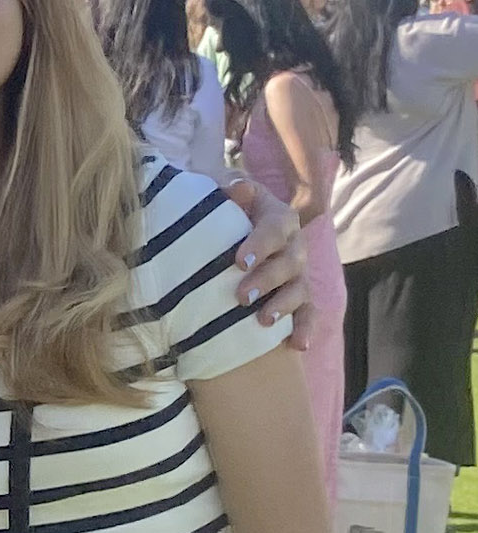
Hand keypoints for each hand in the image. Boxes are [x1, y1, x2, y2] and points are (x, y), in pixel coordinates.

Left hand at [223, 176, 315, 351]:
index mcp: (277, 217)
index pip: (274, 228)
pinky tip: (297, 345)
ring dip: (282, 306)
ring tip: (262, 321)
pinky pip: (309, 313)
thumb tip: (234, 188)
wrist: (235, 233)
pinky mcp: (300, 297)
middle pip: (289, 262)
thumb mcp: (225, 198)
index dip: (259, 244)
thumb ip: (230, 190)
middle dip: (266, 280)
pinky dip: (304, 329)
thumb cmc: (225, 214)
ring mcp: (299, 273)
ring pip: (299, 289)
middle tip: (242, 296)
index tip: (238, 262)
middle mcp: (293, 245)